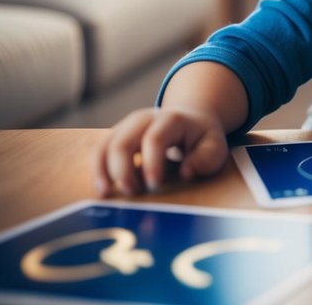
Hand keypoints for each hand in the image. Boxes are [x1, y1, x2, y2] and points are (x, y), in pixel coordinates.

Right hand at [92, 106, 227, 196]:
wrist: (189, 118)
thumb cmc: (201, 137)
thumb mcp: (215, 145)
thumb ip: (206, 158)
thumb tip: (186, 173)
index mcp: (171, 119)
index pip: (155, 138)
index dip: (152, 162)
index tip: (154, 185)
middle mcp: (144, 119)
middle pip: (123, 140)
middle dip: (123, 169)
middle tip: (132, 192)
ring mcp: (127, 126)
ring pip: (105, 144)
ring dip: (102, 170)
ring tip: (106, 193)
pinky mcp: (116, 136)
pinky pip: (99, 150)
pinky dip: (97, 169)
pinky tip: (103, 188)